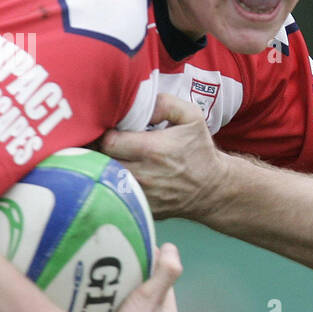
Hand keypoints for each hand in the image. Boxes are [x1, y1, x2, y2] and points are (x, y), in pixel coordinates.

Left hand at [101, 94, 221, 219]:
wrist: (212, 188)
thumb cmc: (199, 151)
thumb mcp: (191, 117)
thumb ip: (164, 103)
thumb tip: (138, 105)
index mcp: (151, 150)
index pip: (108, 141)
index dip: (106, 134)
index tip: (114, 131)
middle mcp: (142, 175)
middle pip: (100, 161)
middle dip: (101, 150)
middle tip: (111, 144)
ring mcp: (140, 195)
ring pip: (105, 179)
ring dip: (104, 167)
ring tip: (115, 158)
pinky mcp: (139, 208)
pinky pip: (115, 195)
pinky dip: (115, 184)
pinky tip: (124, 176)